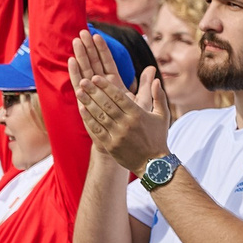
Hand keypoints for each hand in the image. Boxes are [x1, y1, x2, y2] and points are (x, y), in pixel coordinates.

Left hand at [70, 30, 171, 170]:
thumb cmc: (158, 138)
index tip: (96, 77)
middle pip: (107, 104)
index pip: (119, 97)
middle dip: (94, 92)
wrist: (153, 165)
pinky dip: (89, 119)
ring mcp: (118, 135)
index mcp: (138, 114)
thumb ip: (159, 96)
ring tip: (79, 92)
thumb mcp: (163, 116)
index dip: (106, 86)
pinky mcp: (111, 146)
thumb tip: (156, 78)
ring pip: (100, 116)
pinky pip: (97, 130)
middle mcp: (127, 124)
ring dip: (88, 103)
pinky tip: (82, 110)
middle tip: (84, 81)